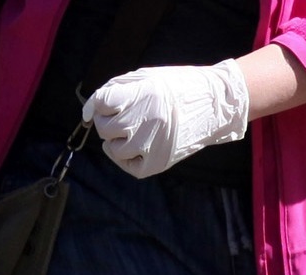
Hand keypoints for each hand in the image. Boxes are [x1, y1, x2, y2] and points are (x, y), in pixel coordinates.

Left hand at [87, 60, 250, 178]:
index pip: (101, 103)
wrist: (215, 103)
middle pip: (104, 127)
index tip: (106, 104)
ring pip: (114, 148)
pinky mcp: (158, 162)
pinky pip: (129, 166)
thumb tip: (89, 109)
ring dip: (116, 140)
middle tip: (125, 115)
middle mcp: (145, 120)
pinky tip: (131, 147)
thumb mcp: (147, 77)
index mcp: (142, 94)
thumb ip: (115, 90)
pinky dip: (125, 158)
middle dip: (108, 121)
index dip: (100, 104)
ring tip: (132, 130)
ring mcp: (151, 144)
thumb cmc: (177, 88)